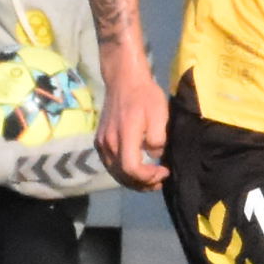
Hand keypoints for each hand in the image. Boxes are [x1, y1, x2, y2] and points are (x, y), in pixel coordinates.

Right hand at [96, 63, 169, 189]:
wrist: (123, 80)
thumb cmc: (144, 95)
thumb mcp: (160, 113)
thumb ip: (158, 138)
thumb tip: (155, 156)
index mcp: (124, 135)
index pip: (131, 169)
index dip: (148, 177)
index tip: (164, 171)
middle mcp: (108, 143)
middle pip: (123, 176)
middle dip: (143, 183)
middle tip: (160, 179)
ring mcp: (101, 144)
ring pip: (116, 174)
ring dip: (134, 181)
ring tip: (151, 178)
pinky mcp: (99, 142)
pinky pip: (111, 166)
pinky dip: (124, 173)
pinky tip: (137, 170)